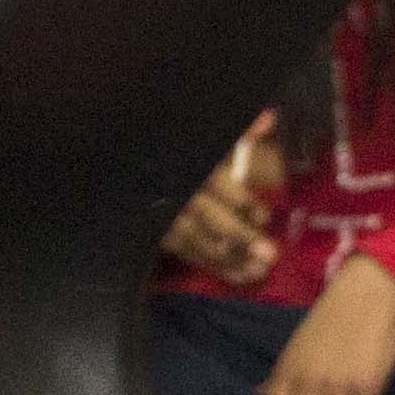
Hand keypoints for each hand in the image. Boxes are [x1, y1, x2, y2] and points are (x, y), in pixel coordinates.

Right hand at [165, 112, 285, 283]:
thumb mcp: (203, 129)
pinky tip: (234, 276)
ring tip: (256, 273)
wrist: (125, 153)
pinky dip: (208, 265)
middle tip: (269, 256)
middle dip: (237, 237)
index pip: (215, 182)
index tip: (264, 216)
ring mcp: (160, 213)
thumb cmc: (175, 142)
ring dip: (226, 259)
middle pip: (206, 216)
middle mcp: (173, 189)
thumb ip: (237, 129)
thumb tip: (269, 118)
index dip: (240, 200)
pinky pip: (182, 251)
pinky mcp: (153, 231)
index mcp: (187, 161)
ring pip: (193, 239)